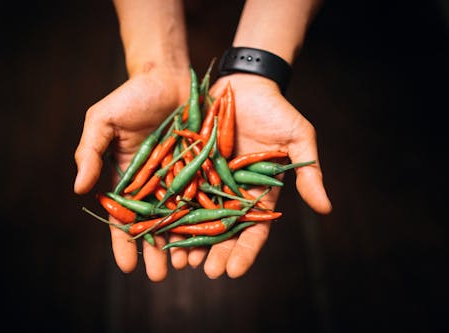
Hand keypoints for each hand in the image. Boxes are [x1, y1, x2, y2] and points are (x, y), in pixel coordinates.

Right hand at [74, 66, 189, 280]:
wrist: (168, 76)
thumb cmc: (131, 97)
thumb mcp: (103, 121)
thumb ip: (90, 152)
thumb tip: (80, 188)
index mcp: (126, 179)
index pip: (122, 218)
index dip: (123, 242)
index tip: (127, 267)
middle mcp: (153, 184)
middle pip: (153, 225)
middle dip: (155, 251)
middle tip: (159, 277)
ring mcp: (179, 178)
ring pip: (181, 217)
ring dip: (182, 242)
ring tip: (186, 265)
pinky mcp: (202, 168)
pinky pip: (205, 196)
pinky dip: (206, 217)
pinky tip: (211, 237)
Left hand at [187, 73, 331, 278]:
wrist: (243, 85)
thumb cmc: (275, 110)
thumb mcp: (298, 139)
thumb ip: (308, 173)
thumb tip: (326, 208)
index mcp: (260, 193)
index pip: (254, 230)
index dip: (245, 251)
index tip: (234, 271)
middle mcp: (232, 193)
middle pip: (224, 230)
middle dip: (215, 252)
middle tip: (205, 271)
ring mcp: (209, 182)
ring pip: (198, 217)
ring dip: (189, 240)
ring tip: (180, 260)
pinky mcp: (189, 167)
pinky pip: (178, 192)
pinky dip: (171, 210)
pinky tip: (161, 228)